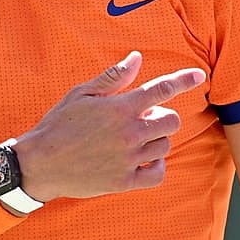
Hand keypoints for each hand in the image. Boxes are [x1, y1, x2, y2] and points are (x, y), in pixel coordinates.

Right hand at [12, 51, 205, 201]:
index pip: (161, 90)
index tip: (199, 76)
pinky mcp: (123, 181)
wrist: (39, 163)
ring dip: (156, 139)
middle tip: (142, 118)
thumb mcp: (82, 94)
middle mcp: (128, 133)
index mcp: (120, 108)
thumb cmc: (58, 124)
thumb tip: (137, 58)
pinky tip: (145, 159)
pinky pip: (157, 174)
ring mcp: (128, 159)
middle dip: (162, 116)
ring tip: (134, 138)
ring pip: (164, 145)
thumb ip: (113, 77)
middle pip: (171, 121)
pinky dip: (157, 165)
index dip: (184, 80)